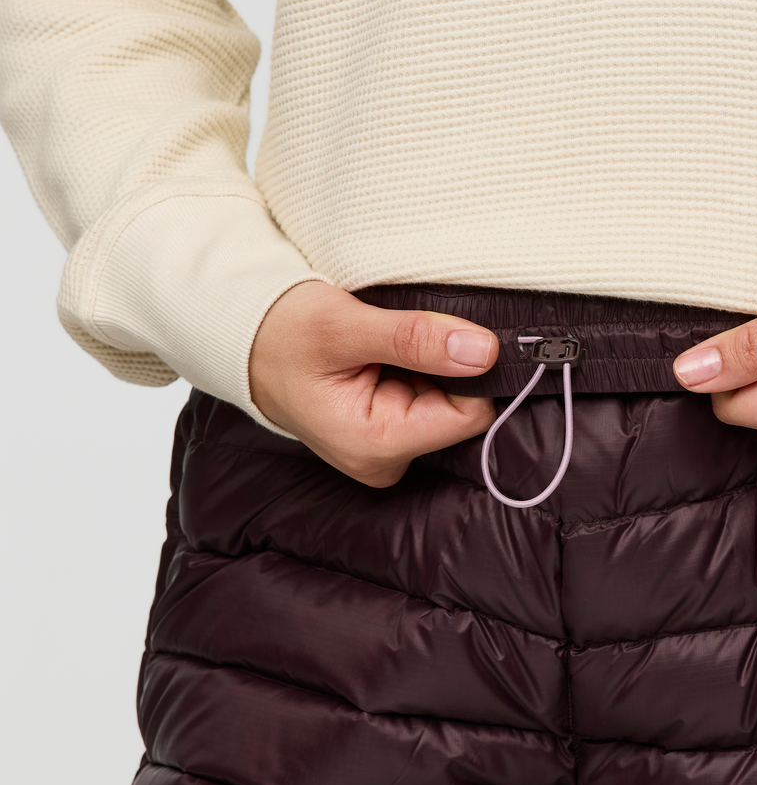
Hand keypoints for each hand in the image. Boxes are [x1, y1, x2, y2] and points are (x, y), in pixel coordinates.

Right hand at [249, 281, 497, 485]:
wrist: (244, 340)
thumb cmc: (281, 332)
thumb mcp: (344, 325)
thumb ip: (415, 339)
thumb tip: (484, 351)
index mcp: (377, 445)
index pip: (470, 415)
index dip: (472, 371)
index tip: (450, 331)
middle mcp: (386, 459)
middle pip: (461, 411)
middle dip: (447, 368)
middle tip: (401, 336)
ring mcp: (387, 450)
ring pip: (448, 402)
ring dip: (431, 366)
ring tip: (385, 345)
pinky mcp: (388, 433)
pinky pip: (429, 399)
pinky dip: (418, 370)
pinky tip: (386, 356)